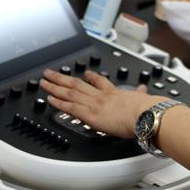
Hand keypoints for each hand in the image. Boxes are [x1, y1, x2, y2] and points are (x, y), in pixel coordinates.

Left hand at [41, 69, 164, 137]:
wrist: (144, 114)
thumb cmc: (146, 109)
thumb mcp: (143, 98)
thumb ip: (141, 94)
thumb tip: (145, 90)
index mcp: (114, 93)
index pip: (99, 83)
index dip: (90, 77)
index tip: (85, 74)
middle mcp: (101, 96)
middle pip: (77, 84)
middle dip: (62, 78)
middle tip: (49, 73)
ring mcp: (94, 104)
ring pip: (70, 93)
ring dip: (55, 87)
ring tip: (43, 82)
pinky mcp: (90, 115)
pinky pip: (70, 107)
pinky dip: (59, 102)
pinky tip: (50, 99)